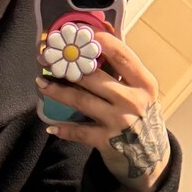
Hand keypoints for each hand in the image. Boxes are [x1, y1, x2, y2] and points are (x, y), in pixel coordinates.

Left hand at [35, 22, 170, 191]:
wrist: (150, 159)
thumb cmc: (142, 119)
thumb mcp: (142, 94)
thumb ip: (124, 75)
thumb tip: (96, 48)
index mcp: (144, 83)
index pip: (122, 56)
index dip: (101, 42)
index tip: (80, 33)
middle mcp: (133, 100)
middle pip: (95, 77)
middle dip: (68, 66)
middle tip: (48, 58)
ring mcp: (120, 121)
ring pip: (82, 100)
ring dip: (58, 91)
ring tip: (41, 82)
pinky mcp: (107, 141)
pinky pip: (79, 132)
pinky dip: (63, 129)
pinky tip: (50, 126)